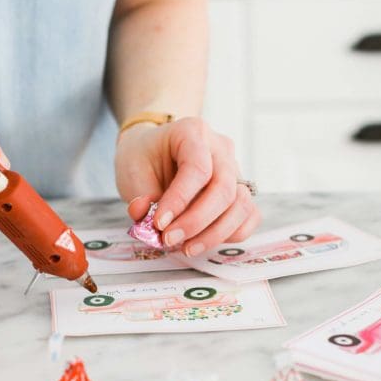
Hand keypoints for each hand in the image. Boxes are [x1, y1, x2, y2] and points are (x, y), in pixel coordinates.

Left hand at [114, 117, 259, 255]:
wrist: (155, 150)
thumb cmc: (145, 156)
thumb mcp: (132, 169)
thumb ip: (140, 195)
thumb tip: (146, 221)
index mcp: (192, 133)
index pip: (197, 169)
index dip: (179, 201)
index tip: (159, 224)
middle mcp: (220, 149)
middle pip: (224, 189)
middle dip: (196, 222)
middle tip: (169, 240)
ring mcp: (235, 170)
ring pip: (241, 205)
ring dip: (215, 233)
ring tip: (186, 248)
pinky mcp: (240, 192)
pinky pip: (249, 216)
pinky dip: (231, 234)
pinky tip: (204, 241)